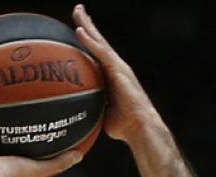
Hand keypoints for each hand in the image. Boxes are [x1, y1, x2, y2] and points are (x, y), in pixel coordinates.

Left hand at [73, 4, 163, 143]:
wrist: (139, 127)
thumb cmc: (123, 126)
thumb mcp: (101, 114)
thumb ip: (91, 108)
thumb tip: (75, 115)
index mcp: (111, 75)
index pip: (97, 53)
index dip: (88, 40)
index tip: (77, 27)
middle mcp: (115, 67)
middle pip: (98, 41)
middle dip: (88, 24)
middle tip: (77, 9)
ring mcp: (118, 66)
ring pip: (100, 41)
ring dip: (88, 25)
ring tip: (78, 11)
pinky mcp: (119, 69)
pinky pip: (101, 52)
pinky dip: (90, 41)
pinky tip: (80, 30)